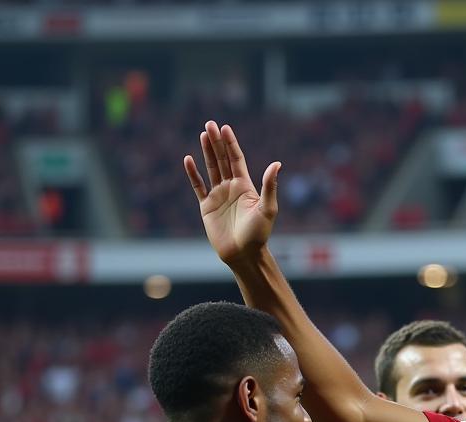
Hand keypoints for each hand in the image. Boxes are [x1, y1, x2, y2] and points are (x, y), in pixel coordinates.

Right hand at [183, 120, 279, 265]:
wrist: (243, 254)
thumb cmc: (258, 234)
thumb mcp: (267, 209)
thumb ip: (269, 186)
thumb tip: (277, 164)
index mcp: (246, 187)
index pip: (237, 160)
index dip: (231, 144)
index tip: (225, 128)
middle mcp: (232, 188)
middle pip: (223, 160)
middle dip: (217, 142)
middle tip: (210, 124)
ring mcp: (219, 196)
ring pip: (211, 169)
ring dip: (206, 152)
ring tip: (203, 134)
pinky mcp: (207, 207)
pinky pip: (198, 186)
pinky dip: (193, 174)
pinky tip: (188, 160)